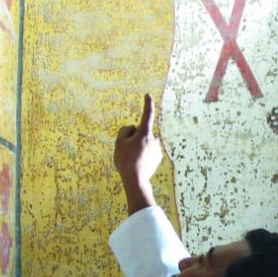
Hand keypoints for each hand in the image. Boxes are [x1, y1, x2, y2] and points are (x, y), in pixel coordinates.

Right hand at [114, 94, 161, 213]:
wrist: (136, 180)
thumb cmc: (126, 161)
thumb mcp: (119, 143)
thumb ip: (125, 131)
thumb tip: (132, 129)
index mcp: (145, 133)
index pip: (147, 115)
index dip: (147, 104)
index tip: (148, 96)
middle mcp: (154, 139)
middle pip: (141, 132)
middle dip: (134, 137)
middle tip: (127, 150)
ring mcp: (157, 149)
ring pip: (144, 142)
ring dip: (138, 146)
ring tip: (132, 158)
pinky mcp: (157, 157)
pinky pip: (147, 150)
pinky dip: (142, 153)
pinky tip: (138, 162)